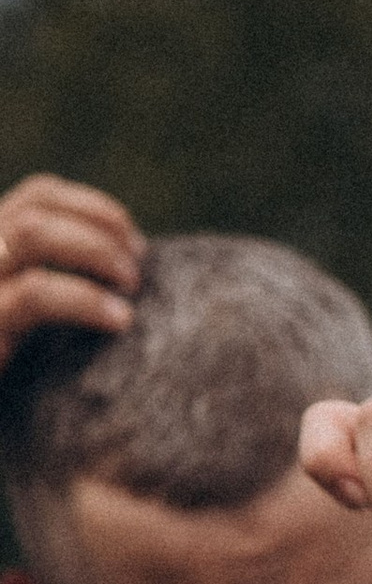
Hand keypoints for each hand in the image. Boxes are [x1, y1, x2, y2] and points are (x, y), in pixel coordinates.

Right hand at [0, 174, 142, 371]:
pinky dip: (84, 299)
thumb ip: (61, 290)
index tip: (135, 241)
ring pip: (32, 232)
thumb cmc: (17, 388)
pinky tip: (119, 321)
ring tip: (132, 285)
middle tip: (140, 267)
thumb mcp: (33, 326)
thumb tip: (131, 276)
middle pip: (37, 205)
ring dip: (93, 248)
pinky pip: (34, 295)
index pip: (38, 196)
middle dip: (100, 225)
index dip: (93, 208)